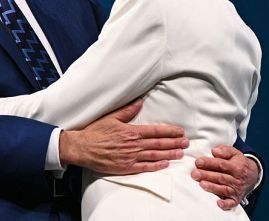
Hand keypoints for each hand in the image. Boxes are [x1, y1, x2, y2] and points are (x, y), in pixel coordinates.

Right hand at [60, 98, 187, 173]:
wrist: (82, 148)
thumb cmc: (95, 132)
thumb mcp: (111, 117)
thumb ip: (127, 110)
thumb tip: (140, 101)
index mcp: (131, 131)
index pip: (155, 130)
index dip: (170, 131)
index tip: (180, 131)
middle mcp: (133, 144)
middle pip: (158, 143)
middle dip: (174, 142)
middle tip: (186, 142)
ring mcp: (130, 157)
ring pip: (154, 155)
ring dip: (169, 154)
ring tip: (180, 153)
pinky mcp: (126, 167)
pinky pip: (144, 167)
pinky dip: (156, 166)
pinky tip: (165, 164)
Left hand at [191, 145, 258, 209]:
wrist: (252, 175)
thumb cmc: (238, 163)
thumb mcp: (234, 153)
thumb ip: (224, 150)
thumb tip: (214, 151)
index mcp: (237, 166)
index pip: (221, 164)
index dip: (209, 163)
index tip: (198, 162)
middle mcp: (237, 179)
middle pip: (221, 177)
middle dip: (207, 175)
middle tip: (194, 174)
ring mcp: (237, 190)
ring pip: (224, 189)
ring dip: (212, 187)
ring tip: (201, 184)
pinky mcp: (236, 199)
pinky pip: (232, 203)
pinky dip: (225, 204)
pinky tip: (218, 203)